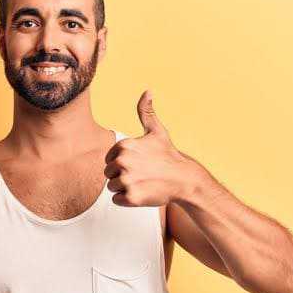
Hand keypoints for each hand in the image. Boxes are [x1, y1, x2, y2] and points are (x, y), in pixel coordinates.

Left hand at [104, 90, 206, 206]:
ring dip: (125, 188)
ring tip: (143, 183)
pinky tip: (143, 193)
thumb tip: (147, 91)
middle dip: (122, 176)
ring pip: (112, 187)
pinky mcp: (131, 197)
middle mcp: (123, 161)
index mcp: (124, 145)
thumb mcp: (157, 131)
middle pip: (108, 174)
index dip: (122, 163)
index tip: (139, 163)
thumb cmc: (168, 156)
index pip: (109, 159)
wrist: (184, 179)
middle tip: (142, 175)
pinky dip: (127, 200)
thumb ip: (146, 112)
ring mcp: (127, 179)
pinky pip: (116, 200)